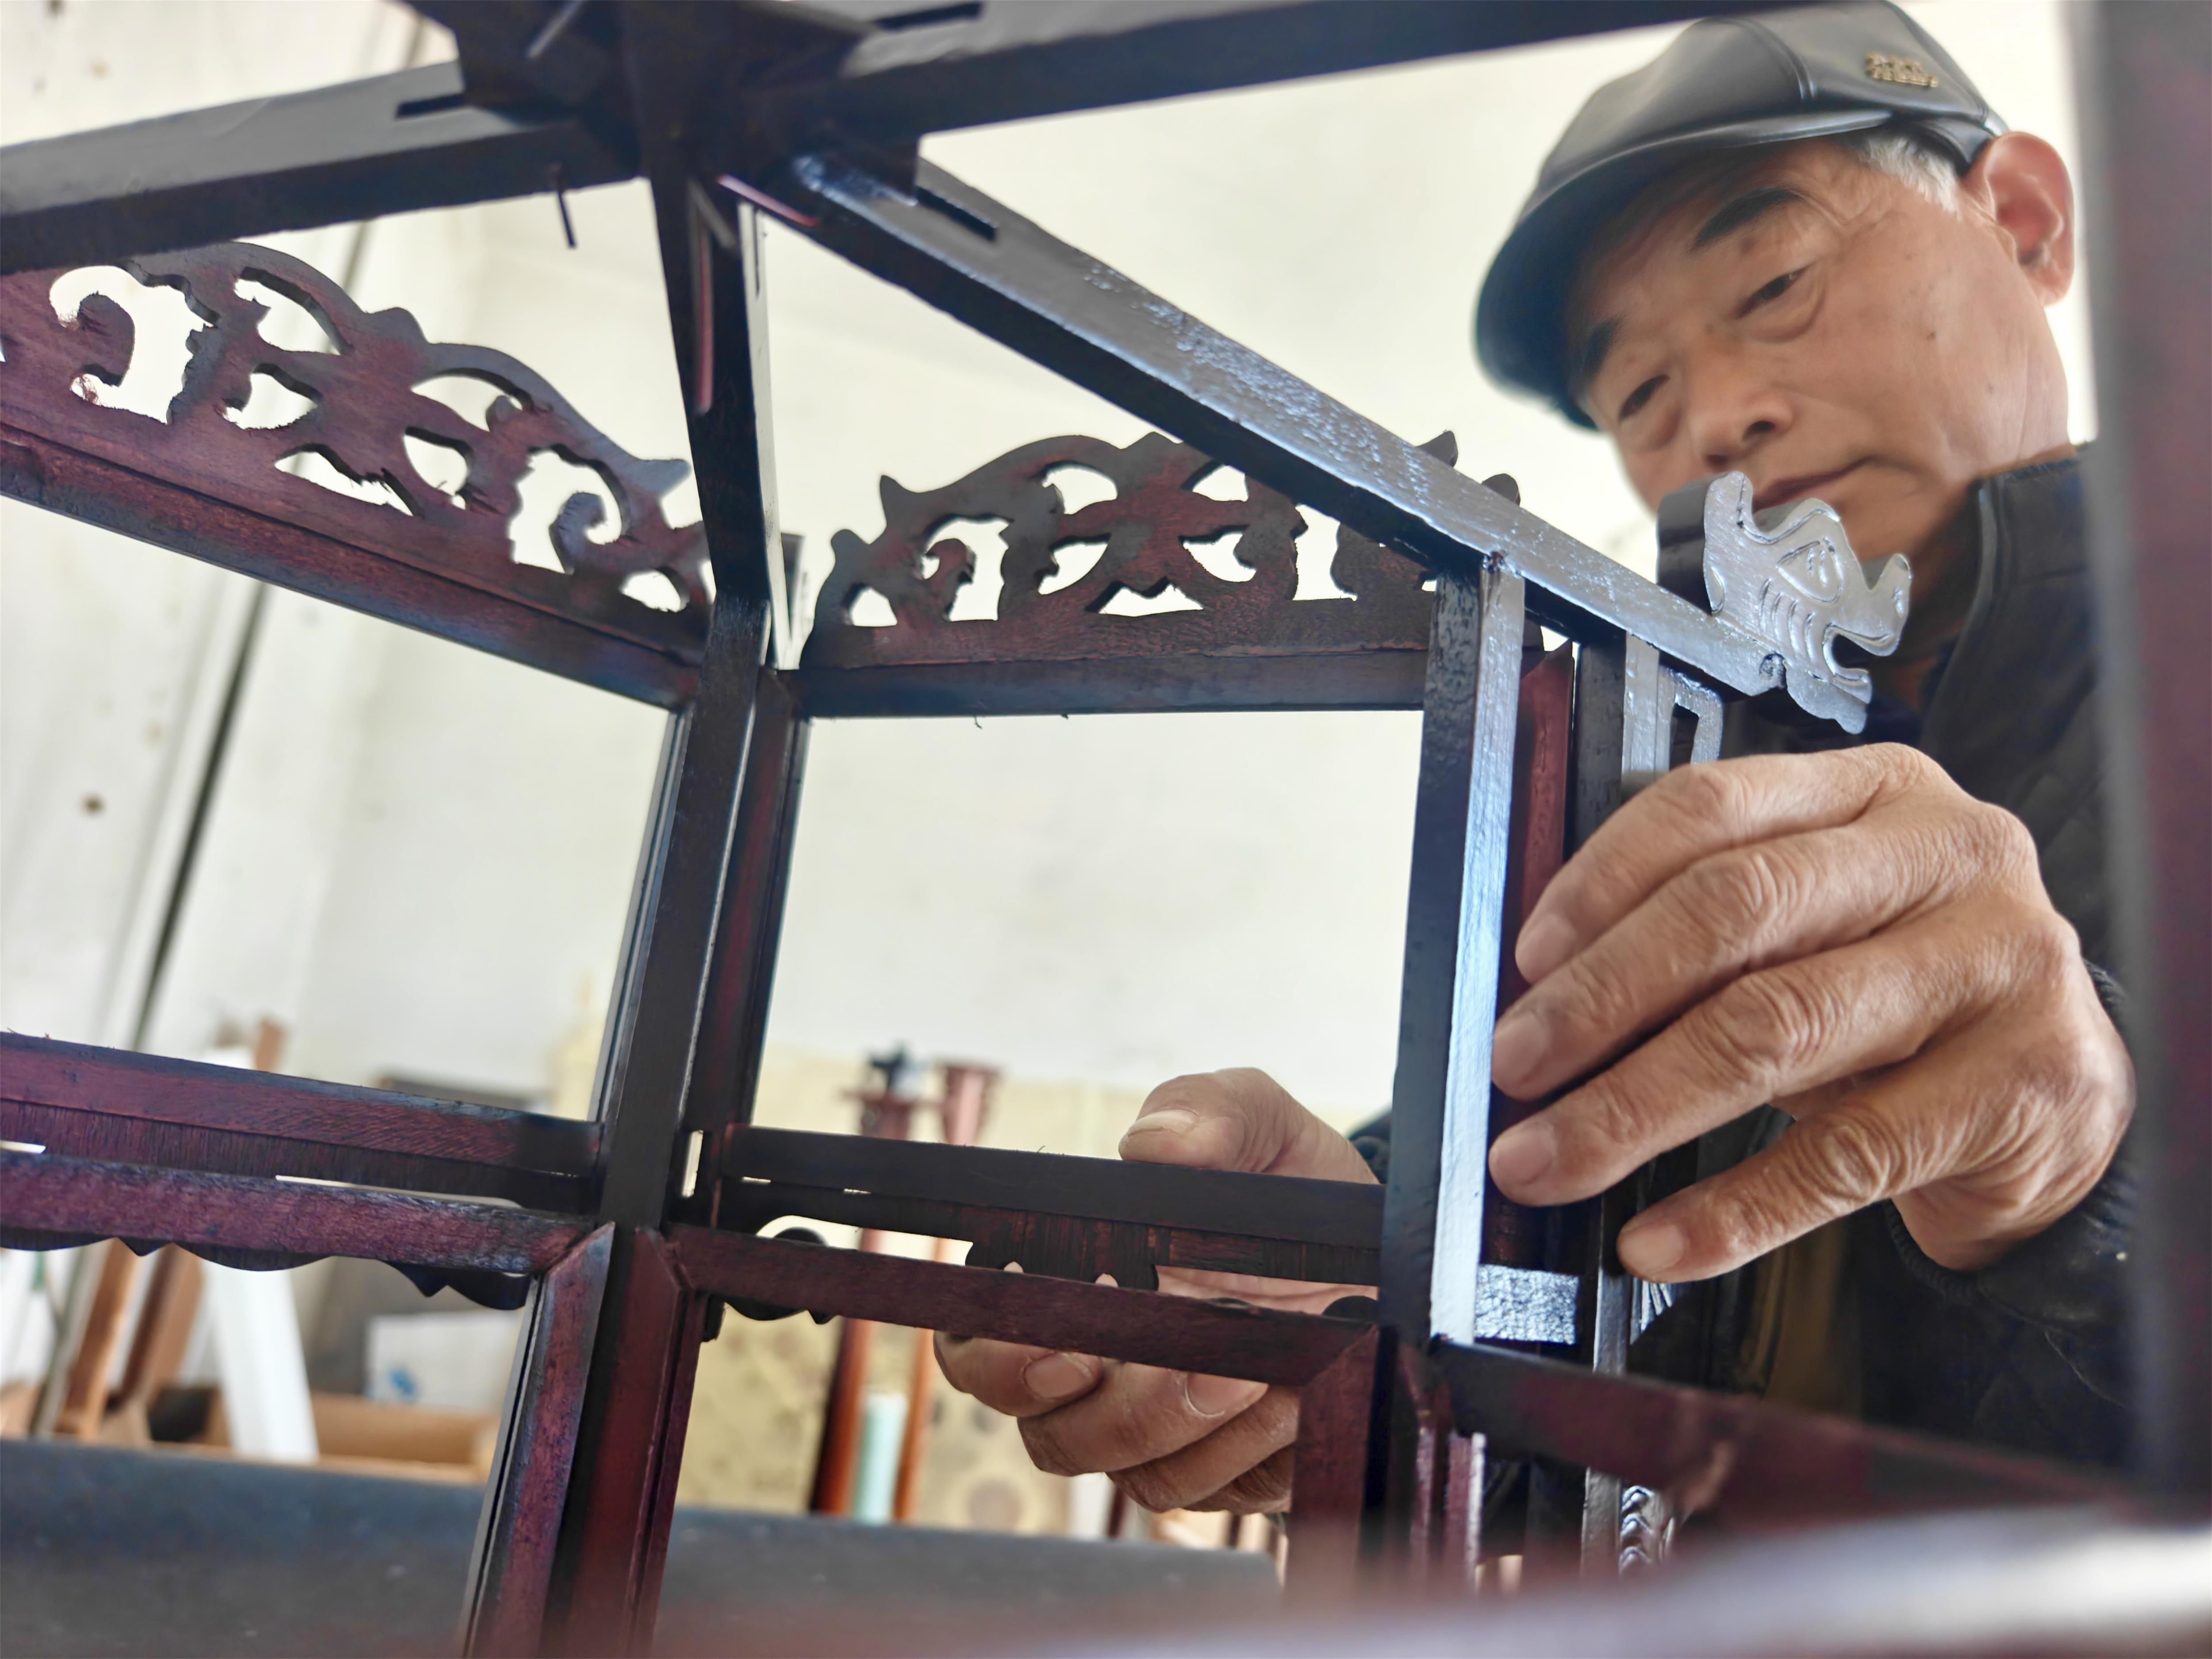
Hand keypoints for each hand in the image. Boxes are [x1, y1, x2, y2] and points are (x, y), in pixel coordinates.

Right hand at [933, 1068, 1373, 1513]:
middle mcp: (1097, 1370)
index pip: (977, 1343)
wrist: (1382, 1257)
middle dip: (1113, 1413)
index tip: (1068, 1345)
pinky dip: (1246, 1452)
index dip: (996, 1358)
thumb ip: (1207, 1111)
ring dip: (1193, 1426)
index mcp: (1070, 1284)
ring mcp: (1157, 1430)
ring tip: (1261, 1367)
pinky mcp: (1221, 1471)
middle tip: (1184, 1365)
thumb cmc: (1291, 1187)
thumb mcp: (1262, 1124)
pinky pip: (1207, 1488)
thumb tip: (1152, 1145)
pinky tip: (1294, 1396)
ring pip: (1130, 1473)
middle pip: (1048, 1434)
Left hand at [1485, 744, 2132, 1281]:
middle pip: (1737, 912)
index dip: (1600, 884)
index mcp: (1877, 791)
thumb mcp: (1812, 928)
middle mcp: (1950, 856)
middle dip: (1601, 1001)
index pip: (1710, 807)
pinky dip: (1733, 1209)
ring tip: (1549, 1160)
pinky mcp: (2025, 1084)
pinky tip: (1657, 1240)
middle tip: (1514, 1069)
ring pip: (1777, 1029)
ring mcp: (1999, 966)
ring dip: (1636, 1108)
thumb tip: (1538, 998)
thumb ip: (1700, 928)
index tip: (1524, 963)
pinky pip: (1844, 1157)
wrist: (2059, 1092)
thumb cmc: (1902, 995)